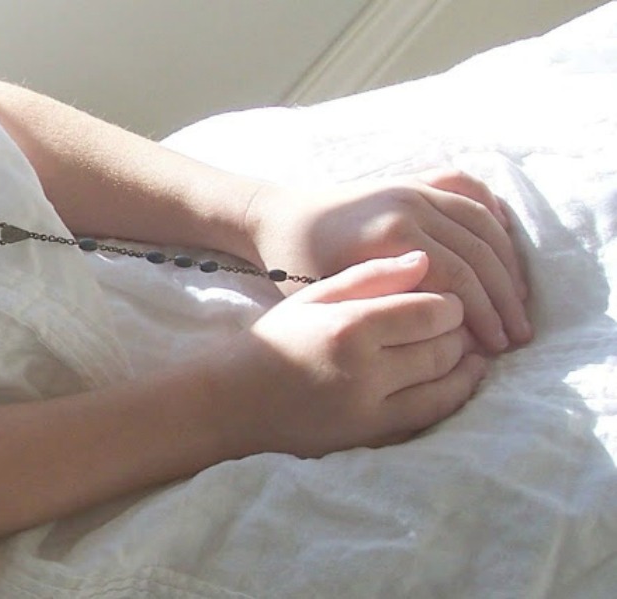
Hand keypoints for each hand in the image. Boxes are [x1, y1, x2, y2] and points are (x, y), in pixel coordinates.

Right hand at [210, 252, 486, 457]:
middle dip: (459, 333)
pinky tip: (457, 380)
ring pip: (445, 384)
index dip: (451, 304)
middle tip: (457, 323)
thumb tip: (424, 260)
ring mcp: (369, 409)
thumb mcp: (314, 296)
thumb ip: (370, 276)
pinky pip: (430, 416)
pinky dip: (453, 396)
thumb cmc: (276, 339)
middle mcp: (364, 371)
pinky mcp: (371, 436)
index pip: (429, 312)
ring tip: (465, 349)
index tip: (447, 299)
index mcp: (349, 327)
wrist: (236, 400)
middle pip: (443, 348)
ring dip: (464, 365)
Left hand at [245, 170, 531, 352]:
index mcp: (391, 236)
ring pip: (482, 221)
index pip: (458, 278)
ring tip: (521, 299)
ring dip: (508, 261)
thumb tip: (447, 327)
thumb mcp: (334, 297)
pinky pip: (466, 187)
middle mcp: (409, 204)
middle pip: (478, 252)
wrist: (277, 218)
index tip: (496, 347)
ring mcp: (412, 187)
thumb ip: (386, 307)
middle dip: (505, 297)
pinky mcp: (411, 180)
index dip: (483, 316)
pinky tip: (504, 240)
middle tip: (519, 333)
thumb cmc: (295, 268)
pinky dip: (491, 211)